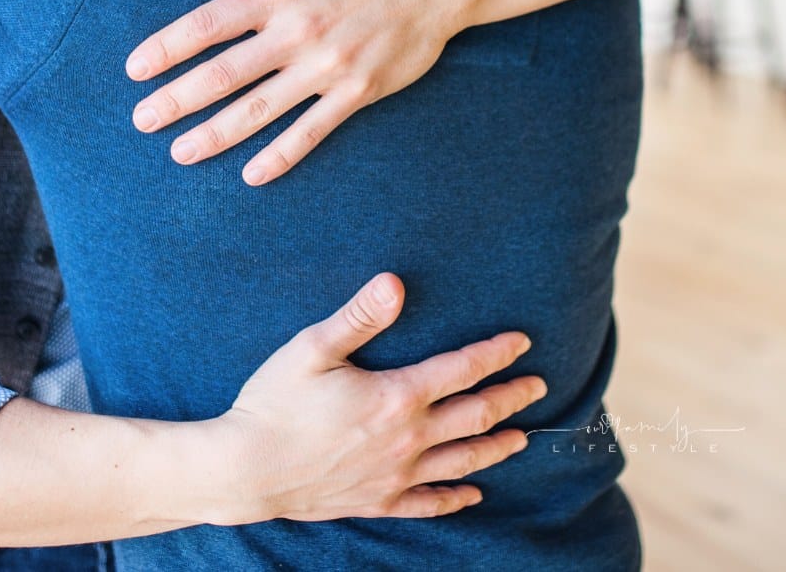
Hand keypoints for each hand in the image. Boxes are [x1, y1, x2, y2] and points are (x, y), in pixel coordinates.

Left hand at [128, 0, 471, 184]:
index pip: (209, 24)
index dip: (167, 48)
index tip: (135, 69)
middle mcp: (298, 32)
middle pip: (224, 74)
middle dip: (176, 101)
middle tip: (141, 121)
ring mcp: (328, 66)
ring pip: (259, 110)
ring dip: (215, 135)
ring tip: (180, 153)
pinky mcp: (358, 91)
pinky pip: (311, 131)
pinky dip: (281, 156)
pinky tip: (251, 174)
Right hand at [206, 272, 543, 523]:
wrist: (246, 469)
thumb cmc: (275, 401)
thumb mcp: (313, 348)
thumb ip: (359, 315)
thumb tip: (396, 282)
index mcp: (396, 396)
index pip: (460, 370)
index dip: (495, 354)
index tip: (523, 342)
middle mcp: (406, 439)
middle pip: (474, 416)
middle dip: (510, 398)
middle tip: (539, 386)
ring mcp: (395, 475)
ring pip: (461, 461)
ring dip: (496, 447)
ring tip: (522, 437)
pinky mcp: (377, 501)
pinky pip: (429, 503)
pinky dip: (456, 498)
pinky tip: (473, 493)